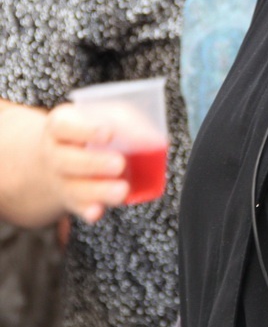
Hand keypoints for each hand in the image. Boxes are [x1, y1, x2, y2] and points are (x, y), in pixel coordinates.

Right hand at [39, 103, 128, 222]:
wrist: (68, 155)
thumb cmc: (97, 128)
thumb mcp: (110, 115)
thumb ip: (130, 124)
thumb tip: (155, 141)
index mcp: (61, 124)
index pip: (63, 126)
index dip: (85, 130)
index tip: (109, 133)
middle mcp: (55, 153)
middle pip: (65, 160)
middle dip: (93, 163)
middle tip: (120, 163)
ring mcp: (60, 179)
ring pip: (72, 188)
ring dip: (98, 191)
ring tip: (122, 190)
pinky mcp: (71, 200)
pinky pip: (77, 207)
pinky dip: (88, 210)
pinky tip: (98, 212)